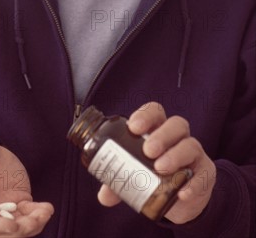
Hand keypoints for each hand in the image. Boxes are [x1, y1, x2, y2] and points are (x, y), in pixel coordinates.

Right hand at [0, 129, 53, 236]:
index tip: (12, 227)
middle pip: (1, 232)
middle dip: (18, 232)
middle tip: (32, 222)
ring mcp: (2, 206)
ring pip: (17, 226)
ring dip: (32, 225)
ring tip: (44, 214)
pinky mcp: (16, 198)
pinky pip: (28, 212)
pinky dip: (38, 213)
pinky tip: (47, 208)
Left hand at [97, 103, 215, 223]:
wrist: (181, 199)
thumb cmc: (154, 176)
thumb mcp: (136, 175)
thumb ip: (120, 181)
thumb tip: (104, 196)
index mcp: (158, 130)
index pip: (155, 112)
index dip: (145, 115)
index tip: (133, 127)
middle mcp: (178, 137)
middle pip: (175, 124)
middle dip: (162, 135)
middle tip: (148, 150)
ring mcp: (194, 154)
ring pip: (190, 145)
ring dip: (175, 155)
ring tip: (160, 168)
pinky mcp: (206, 173)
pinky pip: (204, 174)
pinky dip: (193, 183)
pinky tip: (182, 193)